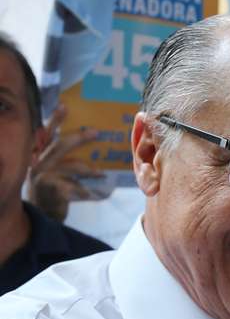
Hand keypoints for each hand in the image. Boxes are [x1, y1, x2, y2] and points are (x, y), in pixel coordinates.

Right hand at [27, 105, 102, 221]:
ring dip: (88, 169)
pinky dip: (83, 190)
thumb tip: (90, 140)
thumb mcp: (56, 170)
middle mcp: (39, 161)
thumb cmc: (54, 188)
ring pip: (70, 166)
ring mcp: (43, 175)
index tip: (64, 106)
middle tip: (96, 132)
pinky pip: (71, 187)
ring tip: (101, 173)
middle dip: (78, 137)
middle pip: (60, 145)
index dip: (55, 120)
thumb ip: (65, 157)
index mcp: (40, 154)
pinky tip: (92, 195)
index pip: (47, 133)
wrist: (44, 212)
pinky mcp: (50, 189)